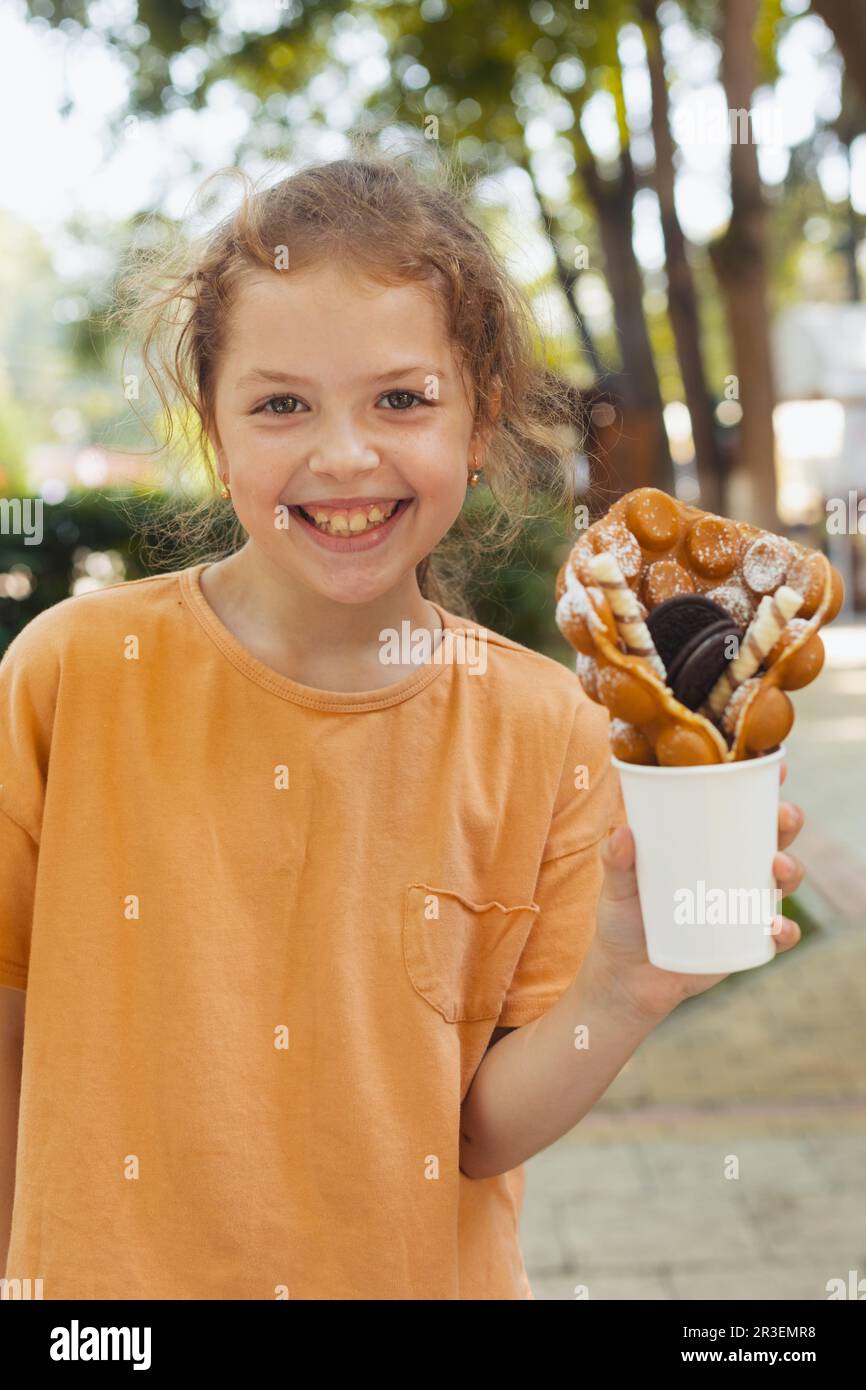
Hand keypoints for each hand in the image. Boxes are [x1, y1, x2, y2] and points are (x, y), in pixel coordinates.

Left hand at [588, 760, 805, 1023]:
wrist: (626, 975)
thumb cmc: (624, 916)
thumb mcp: (615, 885)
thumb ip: (615, 859)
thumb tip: (622, 832)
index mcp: (708, 841)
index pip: (741, 805)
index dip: (764, 784)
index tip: (776, 767)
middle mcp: (734, 866)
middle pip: (775, 835)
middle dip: (786, 820)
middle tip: (781, 817)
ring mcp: (745, 903)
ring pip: (785, 878)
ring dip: (791, 869)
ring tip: (777, 867)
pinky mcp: (747, 940)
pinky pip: (778, 934)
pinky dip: (783, 930)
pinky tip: (773, 927)